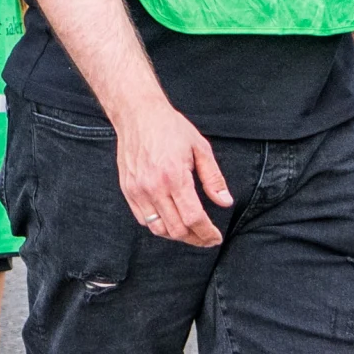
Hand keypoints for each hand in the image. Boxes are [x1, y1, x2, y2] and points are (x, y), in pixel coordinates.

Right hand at [115, 97, 231, 245]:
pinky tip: (170, 220)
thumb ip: (213, 178)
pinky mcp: (128, 190)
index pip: (193, 218)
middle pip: (177, 229)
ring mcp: (138, 190)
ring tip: (190, 231)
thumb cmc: (170, 128)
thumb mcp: (200, 148)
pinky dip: (159, 225)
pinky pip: (143, 219)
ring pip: (158, 229)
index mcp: (175, 176)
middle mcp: (154, 187)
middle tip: (206, 237)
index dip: (207, 233)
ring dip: (176, 235)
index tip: (215, 238)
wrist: (137, 115)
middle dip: (195, 238)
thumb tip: (225, 202)